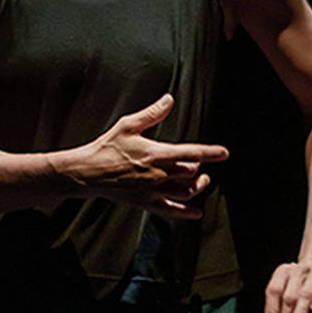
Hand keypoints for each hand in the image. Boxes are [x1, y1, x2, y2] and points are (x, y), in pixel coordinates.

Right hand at [60, 94, 229, 218]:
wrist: (87, 172)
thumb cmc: (106, 147)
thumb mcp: (127, 125)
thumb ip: (151, 113)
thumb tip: (168, 99)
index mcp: (155, 154)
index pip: (190, 153)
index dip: (210, 152)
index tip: (224, 153)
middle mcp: (157, 174)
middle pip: (190, 174)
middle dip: (198, 167)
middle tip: (197, 163)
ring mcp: (152, 190)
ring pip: (185, 193)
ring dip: (197, 187)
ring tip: (201, 181)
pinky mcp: (145, 202)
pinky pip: (170, 211)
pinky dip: (186, 213)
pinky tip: (196, 213)